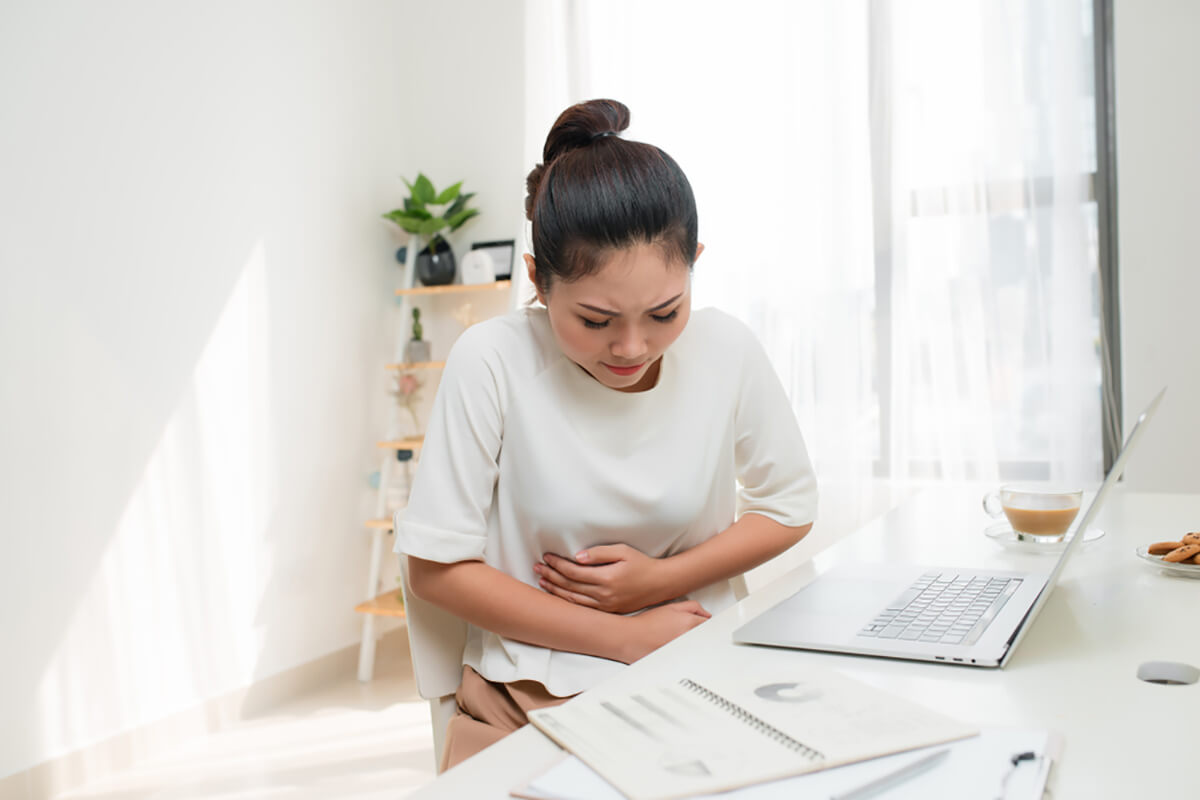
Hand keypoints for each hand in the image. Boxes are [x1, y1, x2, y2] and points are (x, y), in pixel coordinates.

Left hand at [535, 544, 672, 613]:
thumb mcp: (622, 551)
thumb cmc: (642, 564)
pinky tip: (558, 594)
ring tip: (542, 580)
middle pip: (569, 586)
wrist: (659, 584)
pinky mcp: (607, 611)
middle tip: (538, 567)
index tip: (547, 556)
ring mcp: (605, 606)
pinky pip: (581, 608)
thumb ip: (598, 553)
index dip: (557, 564)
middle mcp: (603, 595)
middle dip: (551, 576)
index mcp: (606, 579)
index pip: (573, 572)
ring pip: (572, 600)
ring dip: (555, 590)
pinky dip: (567, 601)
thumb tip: (576, 557)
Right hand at [620, 601, 710, 662]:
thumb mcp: (672, 606)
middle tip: (690, 632)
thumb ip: (693, 607)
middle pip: (706, 638)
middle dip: (701, 635)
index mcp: (689, 624)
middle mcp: (688, 638)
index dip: (709, 625)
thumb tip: (706, 615)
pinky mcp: (677, 663)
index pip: (711, 626)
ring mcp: (683, 652)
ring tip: (677, 640)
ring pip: (697, 649)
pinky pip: (688, 659)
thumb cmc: (647, 623)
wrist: (630, 638)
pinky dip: (685, 655)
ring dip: (693, 645)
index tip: (707, 625)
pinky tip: (673, 650)